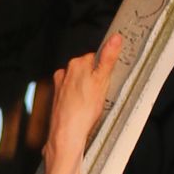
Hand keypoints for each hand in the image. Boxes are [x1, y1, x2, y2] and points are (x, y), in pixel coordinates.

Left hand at [42, 31, 123, 171]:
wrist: (66, 134)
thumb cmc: (83, 110)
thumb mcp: (102, 81)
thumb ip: (108, 59)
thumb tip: (115, 38)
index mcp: (76, 64)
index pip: (94, 58)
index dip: (103, 70)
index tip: (107, 79)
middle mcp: (64, 73)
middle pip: (86, 70)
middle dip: (94, 80)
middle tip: (101, 94)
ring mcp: (59, 87)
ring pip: (79, 83)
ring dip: (86, 91)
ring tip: (92, 105)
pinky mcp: (57, 100)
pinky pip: (73, 96)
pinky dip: (79, 101)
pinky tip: (83, 111)